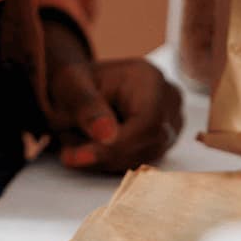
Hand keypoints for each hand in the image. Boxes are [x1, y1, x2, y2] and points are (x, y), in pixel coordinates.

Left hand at [42, 19, 184, 174]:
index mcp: (149, 78)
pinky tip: (92, 147)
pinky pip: (141, 161)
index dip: (117, 146)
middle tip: (68, 153)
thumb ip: (87, 107)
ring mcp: (171, 122)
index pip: (148, 122)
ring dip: (106, 160)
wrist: (80, 87)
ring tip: (77, 143)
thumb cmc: (75, 81)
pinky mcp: (163, 141)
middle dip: (105, 155)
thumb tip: (107, 136)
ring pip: (143, 158)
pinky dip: (112, 161)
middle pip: (148, 144)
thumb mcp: (70, 86)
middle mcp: (168, 99)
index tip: (79, 156)